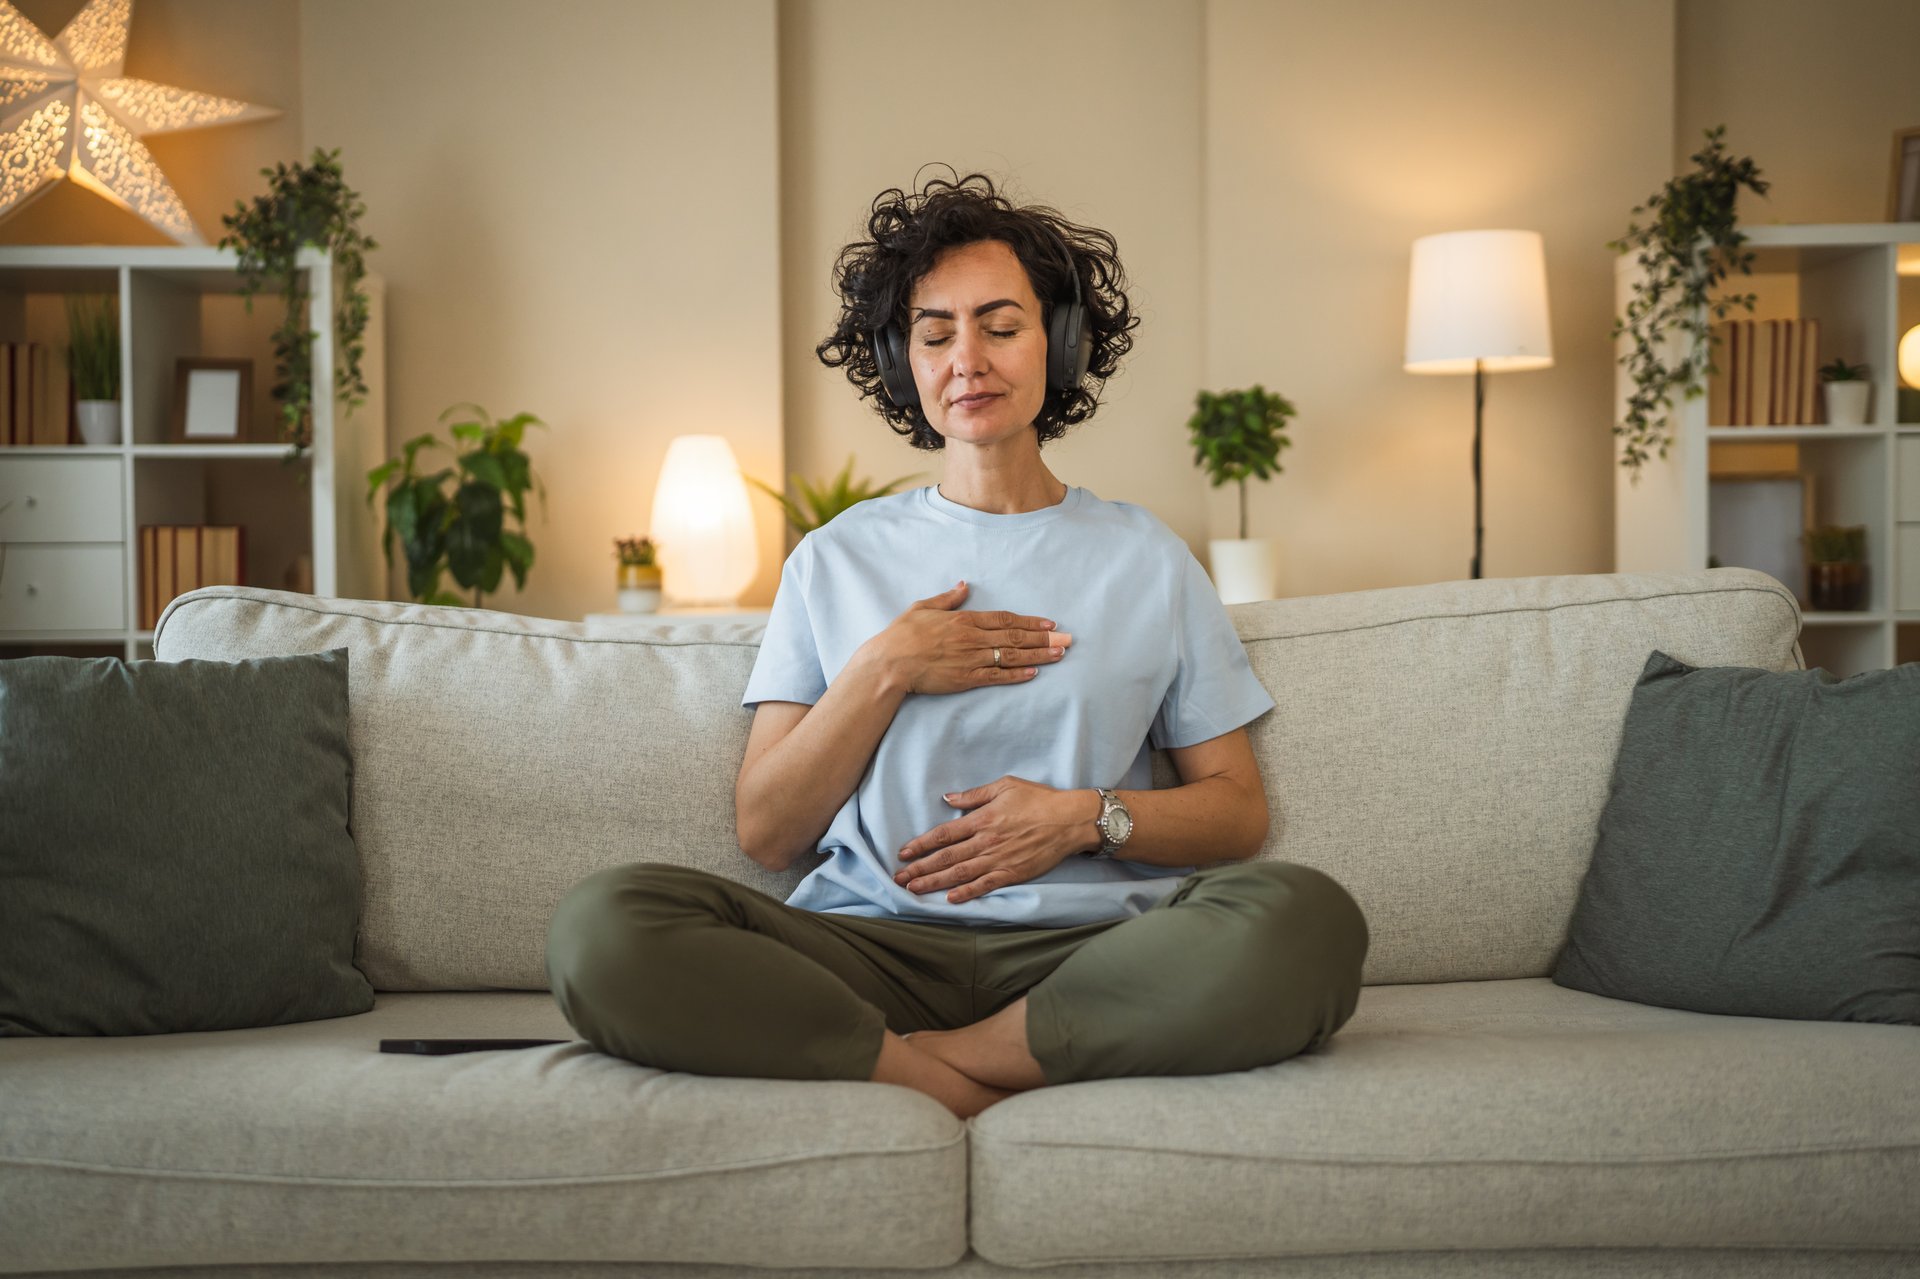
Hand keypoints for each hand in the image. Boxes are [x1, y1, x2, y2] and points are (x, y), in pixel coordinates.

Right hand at [875, 581, 1069, 695]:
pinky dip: (1016, 675)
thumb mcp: (922, 607)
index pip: (1004, 619)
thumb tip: (963, 585)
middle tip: (1068, 639)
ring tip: (1060, 654)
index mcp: (964, 620)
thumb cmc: (901, 634)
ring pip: (1012, 656)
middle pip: (1015, 637)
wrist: (889, 663)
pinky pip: (996, 676)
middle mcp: (972, 638)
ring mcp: (970, 659)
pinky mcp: (965, 679)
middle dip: (1044, 638)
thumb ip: (947, 598)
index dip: (1029, 622)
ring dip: (1039, 655)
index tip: (1049, 623)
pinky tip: (1034, 673)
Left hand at [894, 777, 1095, 903]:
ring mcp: (999, 859)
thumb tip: (949, 799)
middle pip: (946, 857)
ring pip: (960, 873)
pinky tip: (950, 899)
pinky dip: (967, 893)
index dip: (921, 844)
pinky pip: (985, 885)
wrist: (1069, 820)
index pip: (944, 834)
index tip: (903, 852)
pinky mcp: (1013, 873)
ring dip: (935, 882)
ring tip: (914, 890)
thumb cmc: (1039, 799)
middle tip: (899, 878)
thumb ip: (975, 795)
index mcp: (982, 819)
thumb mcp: (1005, 786)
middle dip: (920, 869)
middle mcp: (986, 841)